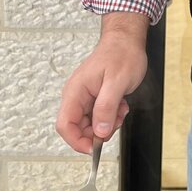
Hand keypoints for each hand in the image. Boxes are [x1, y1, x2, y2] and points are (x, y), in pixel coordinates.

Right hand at [56, 12, 148, 153]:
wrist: (126, 42)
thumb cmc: (121, 55)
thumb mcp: (117, 83)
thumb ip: (106, 107)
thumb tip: (99, 132)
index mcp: (75, 92)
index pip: (65, 125)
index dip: (77, 141)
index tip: (94, 148)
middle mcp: (77, 97)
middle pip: (79, 129)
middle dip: (99, 132)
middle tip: (115, 121)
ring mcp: (85, 99)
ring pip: (92, 126)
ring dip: (108, 124)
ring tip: (120, 109)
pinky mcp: (95, 100)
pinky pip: (100, 118)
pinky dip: (112, 117)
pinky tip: (121, 105)